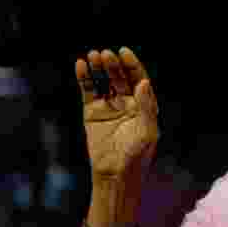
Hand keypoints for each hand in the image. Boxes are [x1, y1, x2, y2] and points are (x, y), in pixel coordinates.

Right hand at [74, 48, 159, 182]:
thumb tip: (144, 82)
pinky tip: (81, 65)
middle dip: (114, 65)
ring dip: (99, 68)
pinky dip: (84, 78)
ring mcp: (110, 107)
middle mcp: (128, 103)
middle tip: (106, 54)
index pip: (138, 80)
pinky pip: (88, 91)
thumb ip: (146, 107)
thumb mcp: (146, 132)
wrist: (114, 174)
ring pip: (104, 82)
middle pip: (120, 78)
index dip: (132, 65)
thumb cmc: (136, 156)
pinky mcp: (92, 113)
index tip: (124, 52)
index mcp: (145, 106)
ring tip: (93, 55)